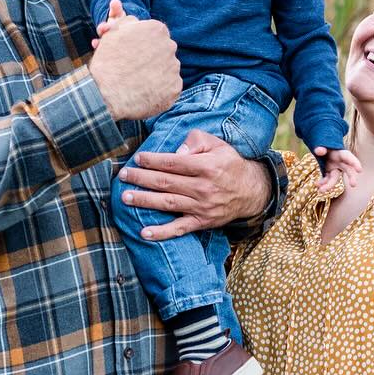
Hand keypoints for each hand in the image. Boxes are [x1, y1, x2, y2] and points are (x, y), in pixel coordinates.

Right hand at [88, 0, 181, 120]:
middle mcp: (170, 46)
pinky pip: (170, 86)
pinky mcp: (176, 87)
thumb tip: (126, 11)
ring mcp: (174, 67)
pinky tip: (146, 92)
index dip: (142, 44)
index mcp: (157, 29)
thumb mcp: (112, 34)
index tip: (133, 53)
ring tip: (139, 81)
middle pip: (162, 51)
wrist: (110, 95)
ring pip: (167, 68)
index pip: (155, 34)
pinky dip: (160, 89)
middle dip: (151, 58)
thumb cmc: (108, 62)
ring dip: (156, 73)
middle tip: (135, 68)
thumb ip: (125, 21)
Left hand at [118, 128, 272, 239]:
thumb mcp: (217, 145)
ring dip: (144, 201)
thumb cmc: (229, 164)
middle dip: (141, 178)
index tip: (137, 158)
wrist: (251, 191)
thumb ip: (196, 141)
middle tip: (123, 175)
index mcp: (206, 166)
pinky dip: (161, 233)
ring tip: (126, 197)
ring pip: (168, 203)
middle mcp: (203, 188)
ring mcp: (202, 207)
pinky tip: (144, 233)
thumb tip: (176, 151)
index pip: (173, 162)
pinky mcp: (202, 222)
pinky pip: (179, 229)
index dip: (153, 160)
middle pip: (166, 183)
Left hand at [313, 144, 361, 193]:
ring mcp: (335, 169)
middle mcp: (340, 163)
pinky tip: (317, 184)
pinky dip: (322, 183)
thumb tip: (319, 151)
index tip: (360, 170)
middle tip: (354, 185)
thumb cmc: (325, 146)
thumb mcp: (323, 144)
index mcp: (341, 153)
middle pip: (348, 170)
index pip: (348, 157)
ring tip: (321, 190)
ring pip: (334, 178)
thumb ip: (321, 147)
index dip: (354, 163)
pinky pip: (327, 180)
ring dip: (329, 185)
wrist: (323, 149)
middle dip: (351, 177)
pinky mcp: (329, 174)